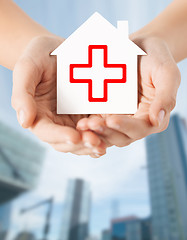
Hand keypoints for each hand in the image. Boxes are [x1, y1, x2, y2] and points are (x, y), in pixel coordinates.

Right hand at [11, 36, 105, 156]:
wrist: (58, 49)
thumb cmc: (39, 56)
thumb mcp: (27, 68)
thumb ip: (23, 95)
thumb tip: (24, 122)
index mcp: (38, 114)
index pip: (46, 132)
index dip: (59, 136)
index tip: (74, 137)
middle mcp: (55, 122)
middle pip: (65, 142)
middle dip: (80, 144)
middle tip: (95, 142)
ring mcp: (72, 119)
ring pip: (81, 140)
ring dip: (92, 144)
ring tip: (104, 145)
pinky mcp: (87, 114)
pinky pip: (94, 128)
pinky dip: (102, 135)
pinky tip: (112, 136)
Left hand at [77, 36, 180, 146]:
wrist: (138, 46)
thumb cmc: (156, 57)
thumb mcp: (166, 72)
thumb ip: (166, 97)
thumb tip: (157, 120)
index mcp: (153, 116)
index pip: (140, 129)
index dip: (126, 127)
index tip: (112, 120)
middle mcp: (135, 121)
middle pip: (121, 136)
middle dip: (106, 132)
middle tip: (91, 124)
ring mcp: (119, 117)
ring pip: (107, 133)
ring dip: (95, 133)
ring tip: (82, 125)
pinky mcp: (105, 112)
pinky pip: (97, 123)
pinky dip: (89, 126)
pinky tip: (79, 123)